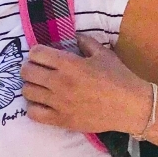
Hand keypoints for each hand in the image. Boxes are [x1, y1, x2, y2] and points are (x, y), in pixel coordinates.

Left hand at [22, 36, 151, 135]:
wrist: (130, 106)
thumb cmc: (118, 77)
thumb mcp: (103, 54)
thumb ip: (86, 43)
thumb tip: (74, 37)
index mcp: (68, 64)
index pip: (36, 53)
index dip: (36, 52)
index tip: (42, 56)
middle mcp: (59, 82)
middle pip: (27, 72)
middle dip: (29, 68)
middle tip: (37, 70)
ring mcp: (58, 102)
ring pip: (27, 92)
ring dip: (30, 86)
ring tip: (39, 87)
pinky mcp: (60, 120)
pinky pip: (34, 113)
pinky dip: (33, 107)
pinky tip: (42, 104)